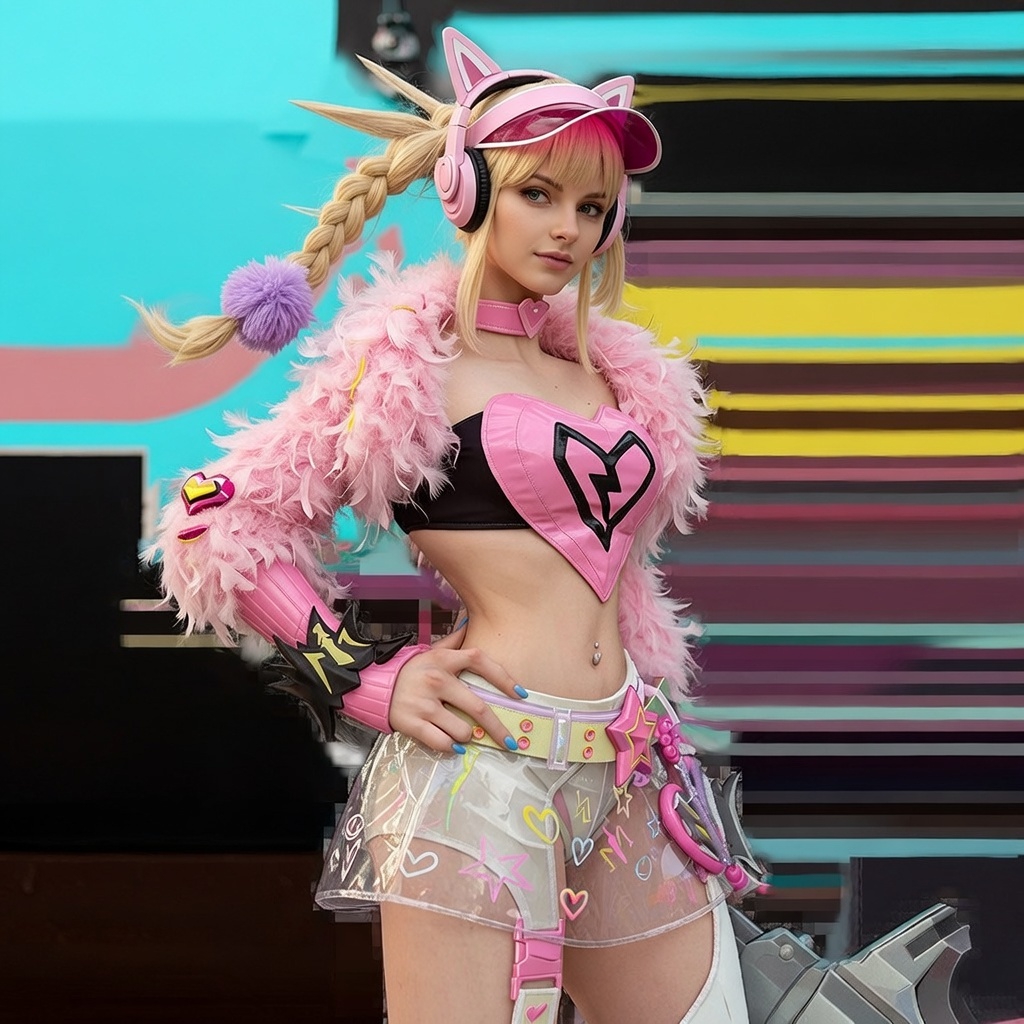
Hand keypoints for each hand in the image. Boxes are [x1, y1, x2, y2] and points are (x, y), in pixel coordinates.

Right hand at [388, 622, 525, 752]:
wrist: (375, 686)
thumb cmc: (412, 670)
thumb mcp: (431, 651)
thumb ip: (453, 639)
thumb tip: (469, 620)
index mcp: (443, 660)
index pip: (480, 661)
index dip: (504, 678)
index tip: (521, 695)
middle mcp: (436, 680)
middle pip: (478, 707)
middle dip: (499, 729)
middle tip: (510, 743)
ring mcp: (424, 704)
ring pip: (462, 730)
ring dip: (469, 737)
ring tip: (465, 735)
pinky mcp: (412, 724)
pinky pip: (442, 743)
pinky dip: (451, 747)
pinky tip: (453, 745)